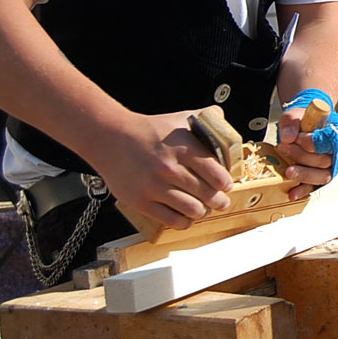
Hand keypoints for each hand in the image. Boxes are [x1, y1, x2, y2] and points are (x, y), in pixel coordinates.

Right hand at [96, 111, 233, 229]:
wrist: (111, 138)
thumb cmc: (149, 130)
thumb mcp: (180, 118)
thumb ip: (206, 117)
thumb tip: (222, 117)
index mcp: (183, 148)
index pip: (216, 174)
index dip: (225, 183)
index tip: (226, 186)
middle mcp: (169, 168)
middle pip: (207, 194)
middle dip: (218, 201)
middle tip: (220, 202)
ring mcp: (154, 186)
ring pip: (192, 210)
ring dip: (202, 212)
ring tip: (204, 208)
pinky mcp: (140, 201)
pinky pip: (171, 220)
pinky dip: (184, 221)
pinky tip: (187, 216)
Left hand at [276, 90, 337, 199]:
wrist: (304, 127)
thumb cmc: (304, 121)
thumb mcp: (296, 114)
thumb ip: (291, 122)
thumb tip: (288, 138)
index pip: (332, 141)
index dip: (315, 142)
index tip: (298, 138)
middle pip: (325, 160)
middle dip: (302, 156)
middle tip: (284, 148)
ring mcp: (331, 166)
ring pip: (322, 176)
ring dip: (304, 174)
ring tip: (288, 171)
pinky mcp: (320, 176)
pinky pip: (314, 186)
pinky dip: (303, 190)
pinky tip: (292, 194)